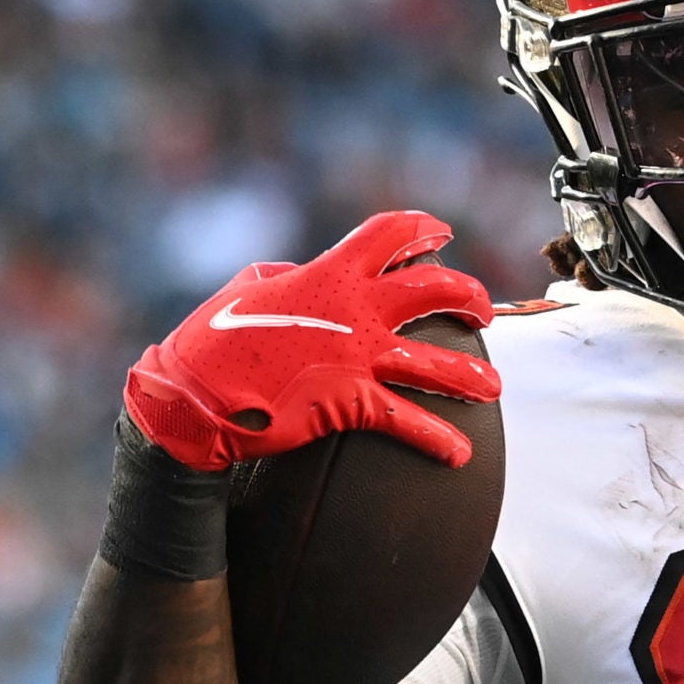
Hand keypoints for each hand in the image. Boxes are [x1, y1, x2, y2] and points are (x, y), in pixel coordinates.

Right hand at [124, 211, 500, 471]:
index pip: (390, 234)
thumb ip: (287, 276)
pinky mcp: (350, 401)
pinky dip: (437, 439)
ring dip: (471, 377)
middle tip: (482, 313)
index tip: (441, 234)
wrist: (190, 396)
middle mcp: (355, 309)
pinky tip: (460, 454)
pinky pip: (406, 420)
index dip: (423, 229)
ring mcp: (357, 355)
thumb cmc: (212, 341)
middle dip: (470, 297)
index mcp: (330, 274)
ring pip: (435, 361)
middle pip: (435, 289)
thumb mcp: (249, 289)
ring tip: (492, 387)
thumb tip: (299, 272)